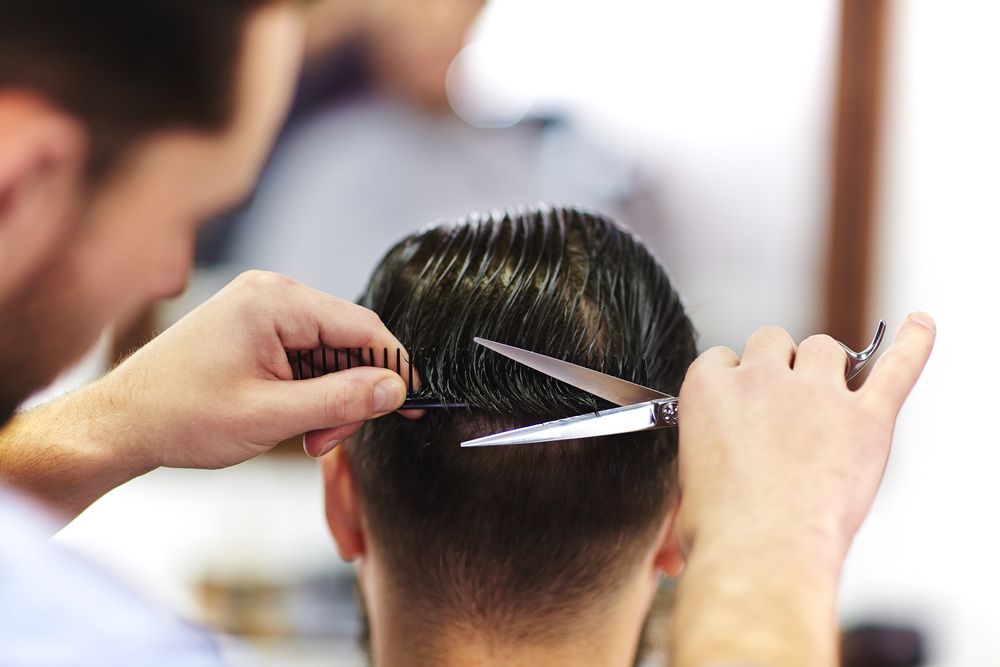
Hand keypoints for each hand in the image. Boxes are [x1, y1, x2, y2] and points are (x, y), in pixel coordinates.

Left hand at [93, 270, 416, 469]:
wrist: (122, 423)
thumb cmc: (182, 416)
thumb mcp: (271, 415)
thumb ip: (341, 401)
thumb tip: (395, 389)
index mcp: (275, 301)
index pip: (363, 327)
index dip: (393, 367)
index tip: (412, 404)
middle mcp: (272, 293)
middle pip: (348, 340)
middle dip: (351, 392)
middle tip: (329, 438)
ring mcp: (261, 309)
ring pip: (329, 352)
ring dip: (329, 397)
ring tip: (306, 435)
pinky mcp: (255, 328)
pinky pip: (305, 355)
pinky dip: (309, 390)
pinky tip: (294, 419)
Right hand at [668, 313, 934, 666]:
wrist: (761, 556)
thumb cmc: (720, 533)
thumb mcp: (686, 497)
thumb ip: (693, 491)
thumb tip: (674, 544)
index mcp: (709, 390)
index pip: (721, 358)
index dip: (734, 381)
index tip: (741, 404)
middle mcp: (761, 380)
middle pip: (772, 339)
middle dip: (778, 364)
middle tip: (783, 403)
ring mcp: (817, 394)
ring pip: (825, 348)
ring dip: (826, 365)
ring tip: (827, 395)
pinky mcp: (867, 418)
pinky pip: (897, 366)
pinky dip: (912, 343)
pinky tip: (920, 325)